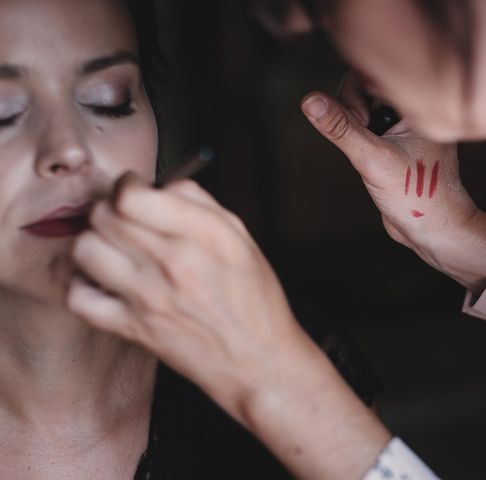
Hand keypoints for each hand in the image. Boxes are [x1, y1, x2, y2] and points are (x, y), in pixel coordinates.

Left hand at [67, 174, 309, 417]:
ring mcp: (149, 297)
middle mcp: (174, 261)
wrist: (259, 361)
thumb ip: (202, 204)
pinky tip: (102, 282)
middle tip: (122, 218)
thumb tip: (164, 185)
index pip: (133, 195)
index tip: (131, 191)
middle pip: (105, 216)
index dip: (126, 186)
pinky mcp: (134, 328)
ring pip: (85, 249)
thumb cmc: (255, 302)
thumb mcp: (243, 240)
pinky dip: (82, 285)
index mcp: (205, 234)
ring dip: (93, 242)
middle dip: (109, 210)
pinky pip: (80, 298)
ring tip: (111, 249)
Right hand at [301, 73, 485, 291]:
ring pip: (365, 110)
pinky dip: (364, 142)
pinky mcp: (398, 142)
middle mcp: (413, 109)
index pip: (371, 74)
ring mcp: (405, 126)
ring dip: (358, 131)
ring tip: (374, 158)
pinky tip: (377, 165)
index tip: (361, 126)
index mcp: (419, 102)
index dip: (355, 95)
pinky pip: (371, 129)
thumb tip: (309, 100)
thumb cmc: (415, 195)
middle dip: (354, 115)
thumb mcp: (372, 159)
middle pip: (364, 89)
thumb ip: (340, 128)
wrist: (435, 231)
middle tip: (367, 145)